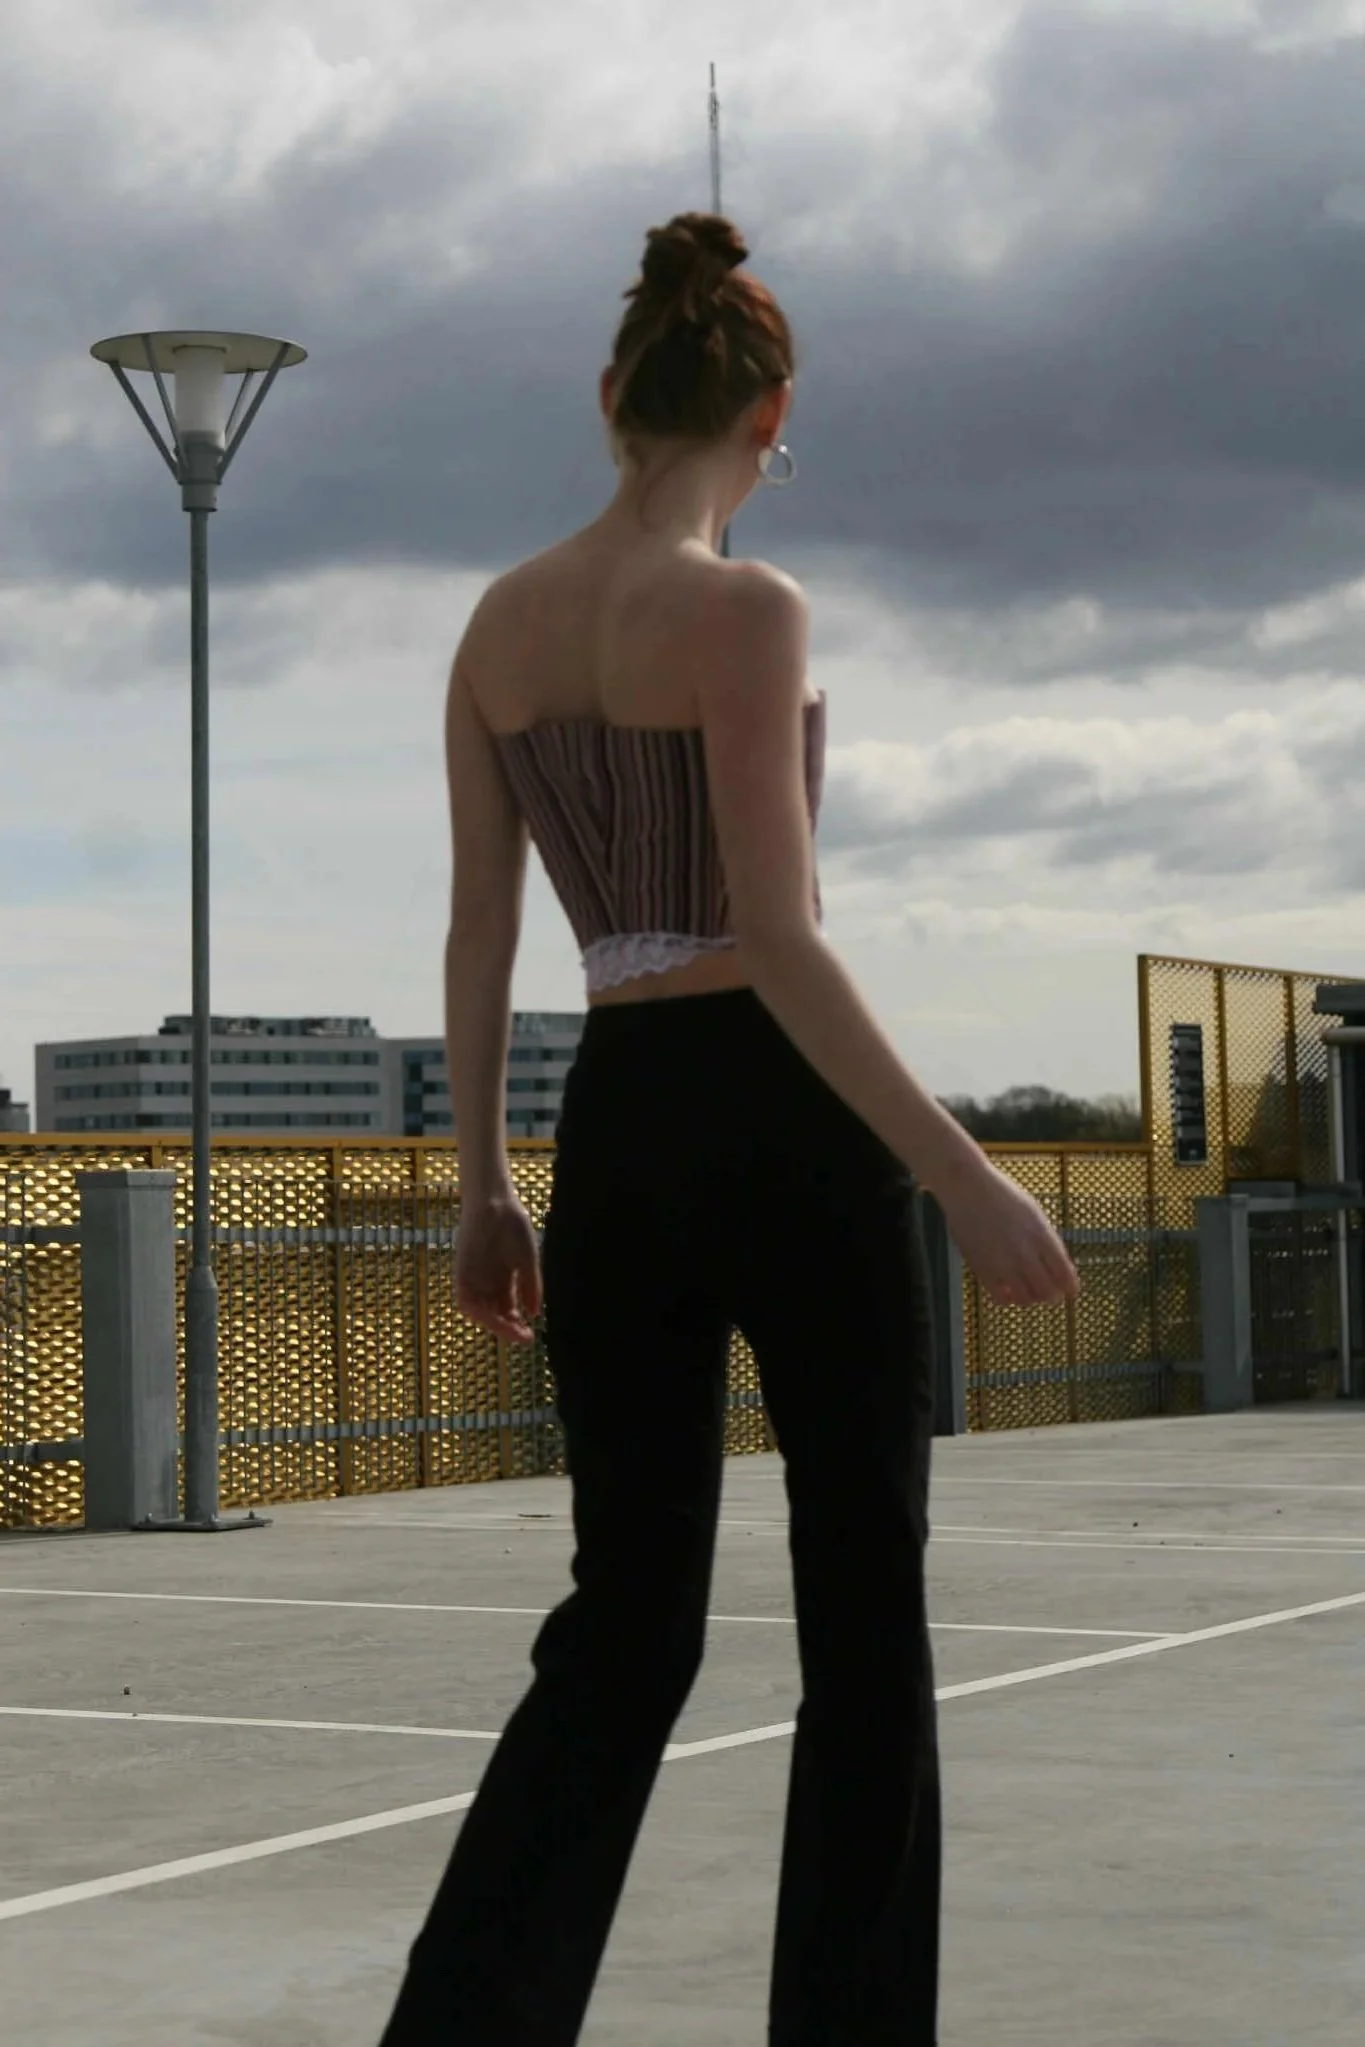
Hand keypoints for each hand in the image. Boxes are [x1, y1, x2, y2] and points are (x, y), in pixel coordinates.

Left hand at [454, 1192, 543, 1343]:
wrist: (495, 1202)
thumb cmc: (513, 1226)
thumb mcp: (527, 1260)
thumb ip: (530, 1286)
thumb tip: (535, 1313)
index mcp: (503, 1280)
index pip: (508, 1311)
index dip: (517, 1325)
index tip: (531, 1336)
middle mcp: (487, 1283)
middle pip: (494, 1314)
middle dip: (507, 1328)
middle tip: (522, 1337)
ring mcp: (474, 1278)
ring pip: (479, 1310)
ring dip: (493, 1322)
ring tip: (509, 1328)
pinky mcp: (461, 1272)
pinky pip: (465, 1298)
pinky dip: (476, 1309)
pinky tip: (490, 1315)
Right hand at [936, 1156, 1079, 1308]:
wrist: (967, 1187)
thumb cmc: (1002, 1195)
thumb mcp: (1034, 1213)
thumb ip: (1048, 1240)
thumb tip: (1059, 1265)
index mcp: (1042, 1236)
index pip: (1065, 1275)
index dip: (1070, 1287)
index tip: (1069, 1290)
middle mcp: (1025, 1253)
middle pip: (1048, 1292)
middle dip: (1052, 1295)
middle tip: (1050, 1293)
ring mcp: (1003, 1263)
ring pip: (1026, 1299)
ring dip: (1030, 1297)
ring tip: (1027, 1289)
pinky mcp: (982, 1269)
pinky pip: (1001, 1298)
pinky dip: (1009, 1298)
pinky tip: (1007, 1288)